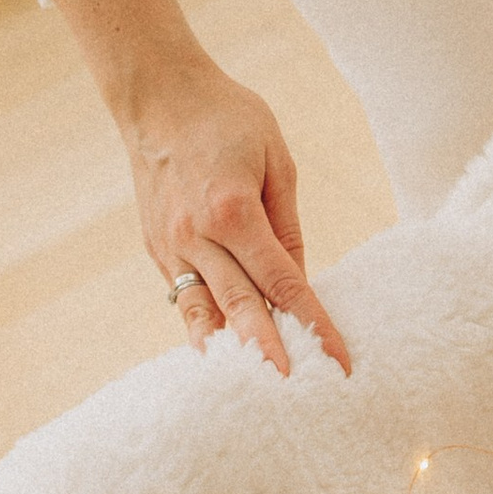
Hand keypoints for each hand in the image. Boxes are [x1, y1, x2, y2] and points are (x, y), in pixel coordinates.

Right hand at [123, 65, 350, 374]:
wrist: (158, 97)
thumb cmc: (227, 119)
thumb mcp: (275, 160)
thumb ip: (287, 225)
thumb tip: (298, 281)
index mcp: (234, 211)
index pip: (282, 284)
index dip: (312, 325)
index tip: (337, 358)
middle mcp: (197, 236)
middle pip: (240, 310)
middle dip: (271, 356)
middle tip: (296, 396)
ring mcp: (170, 247)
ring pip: (202, 315)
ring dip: (228, 356)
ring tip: (250, 395)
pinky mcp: (156, 249)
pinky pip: (184, 298)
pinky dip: (204, 328)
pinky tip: (222, 355)